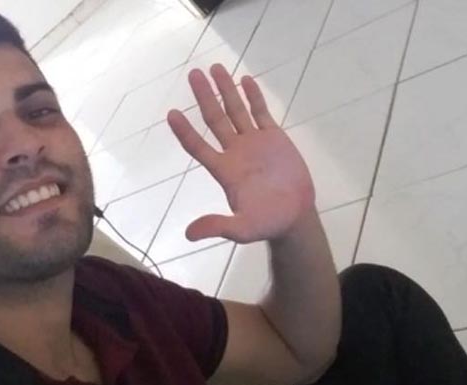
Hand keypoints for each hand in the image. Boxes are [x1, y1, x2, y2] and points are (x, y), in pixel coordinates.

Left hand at [167, 64, 315, 243]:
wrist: (295, 216)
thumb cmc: (267, 222)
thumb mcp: (242, 229)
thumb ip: (218, 226)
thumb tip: (189, 235)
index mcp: (224, 170)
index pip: (198, 147)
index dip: (185, 132)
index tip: (171, 114)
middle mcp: (235, 152)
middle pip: (215, 119)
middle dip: (204, 96)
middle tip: (193, 73)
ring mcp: (254, 142)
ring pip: (236, 111)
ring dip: (226, 90)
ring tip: (216, 68)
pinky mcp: (274, 138)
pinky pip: (261, 113)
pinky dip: (253, 97)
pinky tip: (245, 80)